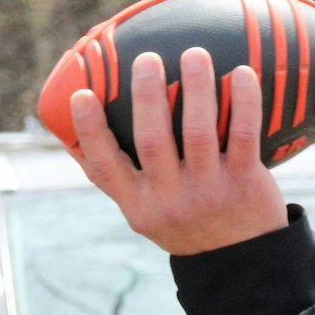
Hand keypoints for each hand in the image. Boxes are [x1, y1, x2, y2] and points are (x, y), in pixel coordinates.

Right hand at [69, 48, 288, 254]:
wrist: (240, 260)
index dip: (90, 131)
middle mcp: (169, 199)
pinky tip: (241, 72)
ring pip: (198, 132)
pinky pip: (244, 136)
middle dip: (147, 96)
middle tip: (147, 58)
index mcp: (138, 205)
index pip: (105, 167)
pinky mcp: (243, 183)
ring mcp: (207, 192)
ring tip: (194, 54)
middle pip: (152, 141)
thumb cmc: (184, 222)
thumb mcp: (144, 211)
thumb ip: (118, 175)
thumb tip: (71, 130)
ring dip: (196, 88)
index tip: (81, 95)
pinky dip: (244, 102)